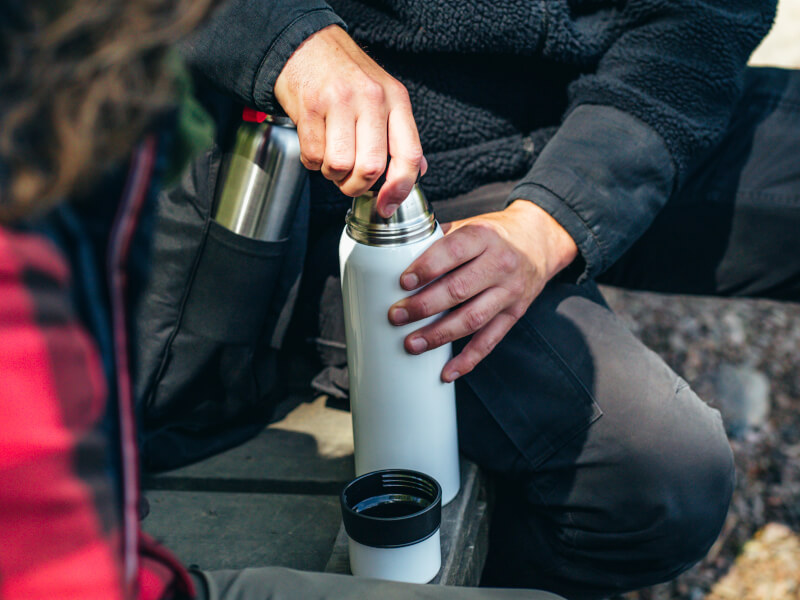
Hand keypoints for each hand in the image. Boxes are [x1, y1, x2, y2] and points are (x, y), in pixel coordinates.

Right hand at [274, 25, 424, 216]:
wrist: (306, 45)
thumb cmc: (346, 75)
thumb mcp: (385, 95)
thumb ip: (401, 134)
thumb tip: (418, 170)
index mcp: (396, 99)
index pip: (408, 154)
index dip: (400, 189)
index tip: (387, 205)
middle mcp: (371, 98)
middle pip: (372, 167)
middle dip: (358, 186)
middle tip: (351, 181)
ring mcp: (339, 101)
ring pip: (341, 165)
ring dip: (334, 174)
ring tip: (332, 159)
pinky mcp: (310, 107)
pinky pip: (313, 155)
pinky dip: (313, 162)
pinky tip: (316, 146)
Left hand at [388, 200, 577, 381]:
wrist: (539, 242)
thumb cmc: (494, 234)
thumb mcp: (470, 224)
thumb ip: (438, 238)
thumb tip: (394, 253)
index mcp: (484, 236)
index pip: (453, 251)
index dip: (427, 268)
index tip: (403, 282)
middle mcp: (500, 264)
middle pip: (459, 290)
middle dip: (424, 306)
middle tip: (396, 316)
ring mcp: (509, 292)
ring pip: (472, 319)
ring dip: (440, 335)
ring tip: (412, 344)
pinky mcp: (514, 314)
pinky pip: (490, 341)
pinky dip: (468, 359)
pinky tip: (447, 372)